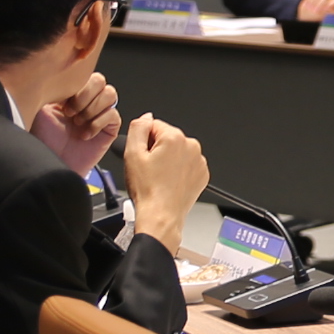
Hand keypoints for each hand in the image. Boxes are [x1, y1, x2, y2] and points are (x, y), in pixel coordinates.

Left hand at [35, 76, 122, 172]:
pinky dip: (97, 123)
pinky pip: (113, 115)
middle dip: (85, 96)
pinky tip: (84, 134)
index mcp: (72, 91)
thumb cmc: (45, 139)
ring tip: (78, 123)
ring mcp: (100, 113)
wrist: (52, 162)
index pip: (84, 74)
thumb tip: (63, 75)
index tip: (62, 102)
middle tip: (70, 113)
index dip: (76, 86)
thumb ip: (54, 89)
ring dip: (92, 108)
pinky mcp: (109, 128)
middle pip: (100, 81)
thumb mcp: (41, 108)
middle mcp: (88, 100)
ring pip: (110, 94)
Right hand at [124, 113, 210, 246]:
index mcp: (175, 138)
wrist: (161, 216)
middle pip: (167, 138)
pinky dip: (178, 171)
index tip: (142, 155)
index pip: (153, 125)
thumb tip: (145, 117)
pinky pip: (186, 165)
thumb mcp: (132, 154)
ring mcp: (199, 161)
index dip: (143, 140)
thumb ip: (138, 128)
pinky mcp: (202, 174)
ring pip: (177, 152)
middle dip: (156, 149)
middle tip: (148, 169)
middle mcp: (191, 146)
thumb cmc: (148, 191)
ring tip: (158, 178)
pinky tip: (168, 182)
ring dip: (168, 160)